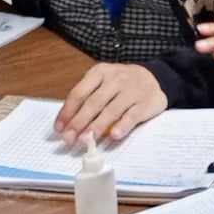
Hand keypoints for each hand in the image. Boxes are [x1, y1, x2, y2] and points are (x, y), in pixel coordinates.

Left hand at [53, 64, 168, 152]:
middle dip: (79, 123)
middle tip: (68, 139)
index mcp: (100, 73)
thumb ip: (87, 99)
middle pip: (93, 103)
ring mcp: (132, 90)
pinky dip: (122, 126)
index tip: (59, 129)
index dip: (67, 112)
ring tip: (86, 141)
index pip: (79, 93)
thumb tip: (67, 125)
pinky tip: (114, 136)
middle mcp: (115, 79)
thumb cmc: (121, 85)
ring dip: (97, 127)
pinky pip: (132, 116)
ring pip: (111, 110)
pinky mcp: (146, 103)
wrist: (154, 78)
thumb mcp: (103, 83)